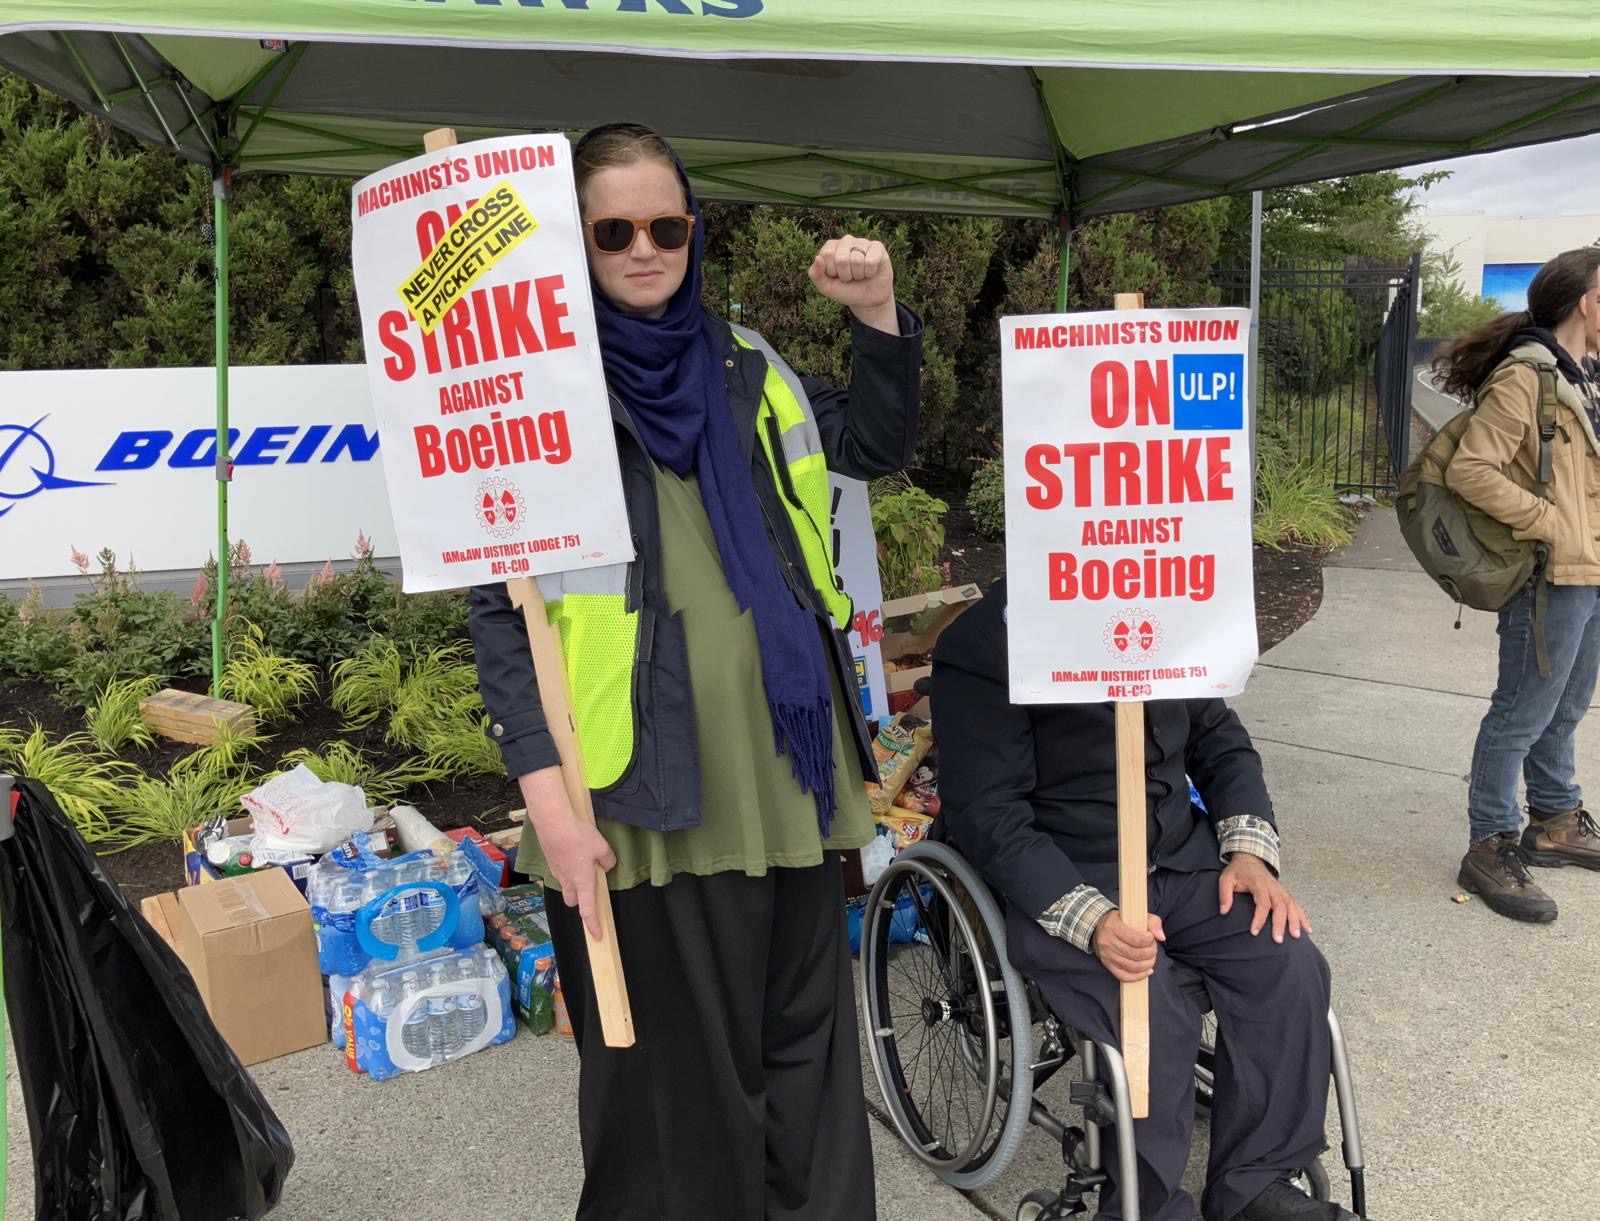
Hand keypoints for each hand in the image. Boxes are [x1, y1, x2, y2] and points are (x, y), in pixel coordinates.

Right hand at [519, 767, 615, 940]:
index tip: (597, 936)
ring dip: (573, 884)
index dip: (593, 925)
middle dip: (580, 901)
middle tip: (589, 889)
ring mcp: (556, 872)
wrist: (553, 823)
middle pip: (572, 901)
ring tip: (582, 865)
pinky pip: (560, 872)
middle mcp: (568, 881)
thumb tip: (606, 866)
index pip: (588, 910)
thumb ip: (607, 860)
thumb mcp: (601, 847)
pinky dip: (567, 869)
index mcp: (583, 882)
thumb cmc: (579, 837)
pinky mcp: (550, 861)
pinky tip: (572, 853)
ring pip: (565, 886)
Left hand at [808, 234, 897, 332]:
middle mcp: (846, 241)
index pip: (826, 255)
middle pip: (842, 258)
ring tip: (860, 275)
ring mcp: (862, 242)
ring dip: (858, 275)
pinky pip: (871, 261)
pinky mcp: (878, 247)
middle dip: (846, 275)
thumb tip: (818, 258)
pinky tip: (871, 272)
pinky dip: (870, 272)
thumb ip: (816, 274)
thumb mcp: (826, 287)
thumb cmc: (845, 290)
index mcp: (831, 246)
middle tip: (850, 277)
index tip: (836, 276)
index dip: (832, 272)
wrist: (867, 301)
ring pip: (857, 260)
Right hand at [1091, 910, 1166, 983]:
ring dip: (1148, 964)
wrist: (1098, 926)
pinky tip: (1147, 970)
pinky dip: (1139, 976)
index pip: (1136, 939)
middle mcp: (1107, 942)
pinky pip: (1125, 977)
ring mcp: (1107, 956)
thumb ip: (1152, 922)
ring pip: (1133, 967)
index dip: (1149, 940)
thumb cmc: (1121, 921)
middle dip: (1151, 952)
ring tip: (1151, 958)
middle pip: (1136, 954)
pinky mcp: (1108, 965)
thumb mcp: (1135, 915)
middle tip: (1153, 948)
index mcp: (1113, 926)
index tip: (1151, 937)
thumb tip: (1161, 937)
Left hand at [1218, 854, 1310, 943]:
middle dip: (1280, 924)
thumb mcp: (1226, 879)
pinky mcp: (1284, 893)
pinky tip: (1308, 930)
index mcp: (1259, 884)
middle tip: (1278, 940)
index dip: (1260, 918)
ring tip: (1296, 936)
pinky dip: (1303, 917)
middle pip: (1280, 906)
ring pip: (1291, 906)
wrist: (1250, 859)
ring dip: (1295, 921)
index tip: (1254, 932)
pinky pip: (1296, 905)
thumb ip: (1224, 894)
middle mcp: (1273, 888)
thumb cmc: (1238, 871)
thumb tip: (1224, 911)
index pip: (1262, 903)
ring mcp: (1280, 890)